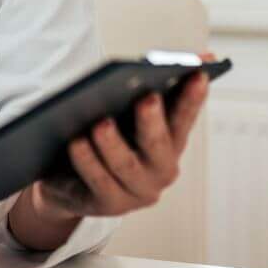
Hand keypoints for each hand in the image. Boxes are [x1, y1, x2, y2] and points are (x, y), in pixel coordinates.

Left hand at [6, 59, 211, 251]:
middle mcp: (161, 168)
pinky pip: (98, 181)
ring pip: (126, 165)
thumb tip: (159, 62)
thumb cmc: (103, 140)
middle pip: (158, 143)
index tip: (198, 72)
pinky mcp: (110, 205)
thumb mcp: (122, 116)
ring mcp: (137, 191)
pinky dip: (87, 161)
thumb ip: (139, 92)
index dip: (193, 96)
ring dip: (113, 143)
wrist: (69, 184)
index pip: (185, 116)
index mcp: (170, 141)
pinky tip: (76, 143)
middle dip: (153, 120)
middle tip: (147, 97)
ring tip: (100, 123)